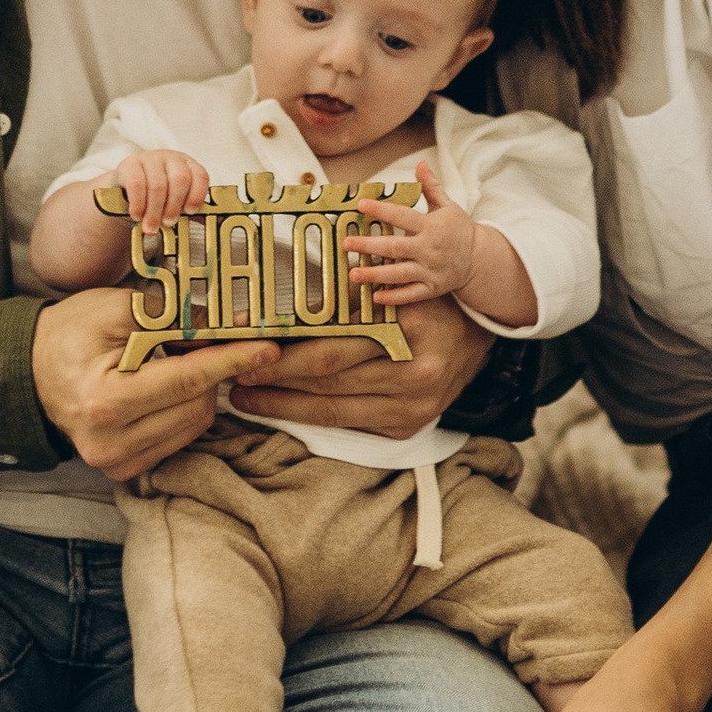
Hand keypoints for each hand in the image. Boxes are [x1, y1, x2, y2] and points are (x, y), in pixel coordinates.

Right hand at [30, 286, 273, 478]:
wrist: (29, 372)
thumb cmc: (69, 334)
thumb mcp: (114, 309)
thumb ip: (172, 315)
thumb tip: (229, 320)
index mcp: (105, 402)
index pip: (187, 380)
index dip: (231, 360)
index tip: (268, 346)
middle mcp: (110, 442)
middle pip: (197, 406)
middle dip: (213, 371)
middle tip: (209, 340)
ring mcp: (115, 463)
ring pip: (194, 425)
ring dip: (201, 391)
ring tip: (179, 361)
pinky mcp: (123, 470)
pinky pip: (178, 439)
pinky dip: (185, 410)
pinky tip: (168, 389)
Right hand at [110, 145, 213, 228]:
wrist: (126, 187)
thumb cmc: (157, 197)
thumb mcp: (175, 199)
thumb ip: (190, 208)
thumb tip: (219, 222)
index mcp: (188, 165)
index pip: (200, 175)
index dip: (198, 195)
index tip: (190, 212)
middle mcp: (171, 158)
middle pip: (180, 180)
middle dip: (174, 206)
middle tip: (168, 223)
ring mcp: (150, 158)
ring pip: (158, 185)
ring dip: (155, 211)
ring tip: (151, 227)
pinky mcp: (130, 164)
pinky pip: (137, 185)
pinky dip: (139, 204)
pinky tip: (137, 215)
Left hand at [226, 288, 487, 438]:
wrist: (476, 338)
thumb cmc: (424, 304)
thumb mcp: (392, 286)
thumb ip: (347, 287)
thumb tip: (280, 289)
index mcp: (409, 324)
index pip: (333, 337)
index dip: (286, 344)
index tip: (246, 342)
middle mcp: (414, 369)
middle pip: (327, 375)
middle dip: (274, 375)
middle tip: (234, 372)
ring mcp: (413, 404)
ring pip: (331, 406)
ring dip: (282, 402)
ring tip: (245, 394)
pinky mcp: (406, 425)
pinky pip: (348, 424)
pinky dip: (310, 417)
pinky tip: (282, 408)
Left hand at [345, 161, 474, 306]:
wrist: (479, 259)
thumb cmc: (458, 230)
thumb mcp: (448, 206)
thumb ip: (431, 187)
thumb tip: (421, 164)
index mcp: (431, 226)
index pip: (403, 216)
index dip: (381, 210)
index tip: (361, 205)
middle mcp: (429, 249)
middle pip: (395, 247)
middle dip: (369, 246)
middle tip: (347, 243)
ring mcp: (430, 271)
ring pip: (399, 274)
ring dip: (375, 275)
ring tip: (353, 274)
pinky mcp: (432, 288)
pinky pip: (411, 295)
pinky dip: (394, 297)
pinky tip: (376, 296)